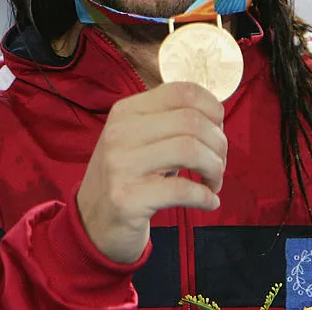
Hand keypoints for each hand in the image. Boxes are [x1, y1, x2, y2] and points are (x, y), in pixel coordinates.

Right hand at [76, 82, 226, 262]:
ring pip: (190, 150)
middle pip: (192, 121)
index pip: (182, 91)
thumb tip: (215, 116)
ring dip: (215, 169)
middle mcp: (120, 133)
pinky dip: (207, 197)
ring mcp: (120, 166)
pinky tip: (209, 202)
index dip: (213, 109)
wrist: (92, 220)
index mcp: (125, 111)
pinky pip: (183, 190)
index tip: (217, 131)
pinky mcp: (127, 199)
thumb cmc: (127, 176)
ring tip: (213, 182)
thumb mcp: (137, 139)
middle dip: (219, 145)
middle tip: (218, 164)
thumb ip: (168, 122)